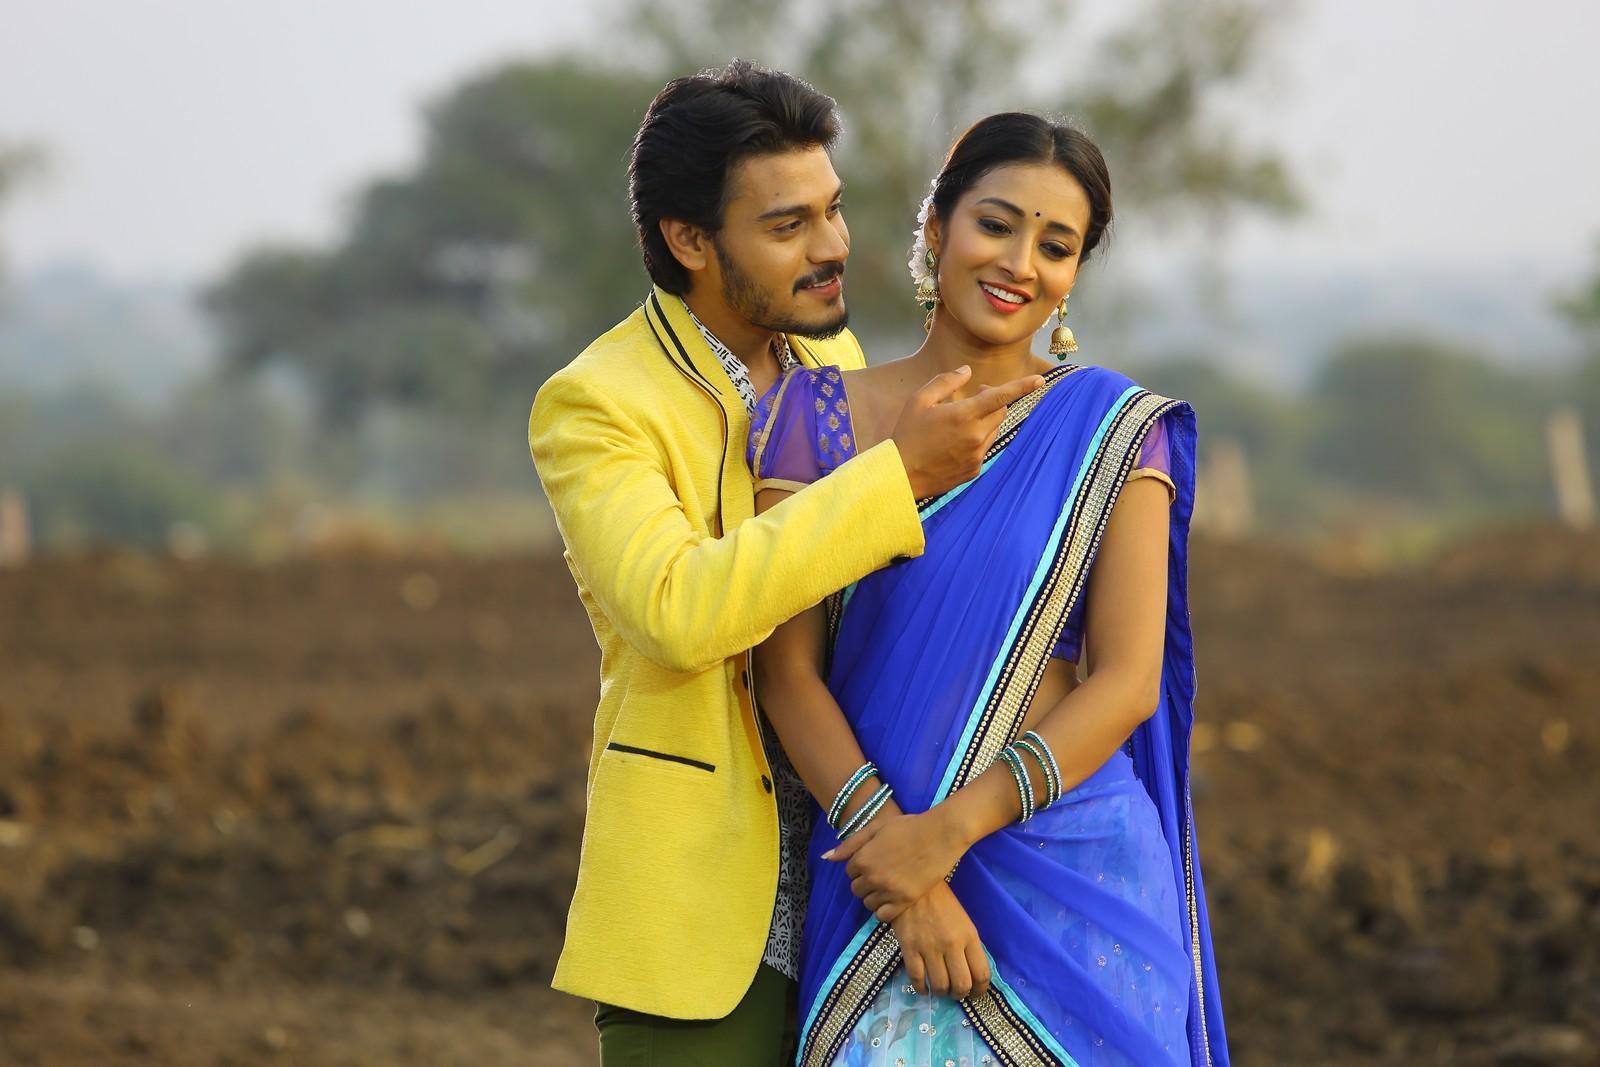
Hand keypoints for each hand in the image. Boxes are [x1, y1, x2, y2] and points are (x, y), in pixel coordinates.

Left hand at [823, 809, 965, 922]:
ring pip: (868, 904)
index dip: (861, 867)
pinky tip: (894, 899)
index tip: (876, 861)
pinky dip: (885, 910)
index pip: (849, 872)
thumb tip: (826, 858)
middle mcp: (872, 876)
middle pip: (856, 890)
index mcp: (863, 858)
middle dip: (866, 883)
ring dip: (875, 896)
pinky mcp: (905, 901)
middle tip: (883, 873)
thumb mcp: (876, 828)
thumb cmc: (909, 826)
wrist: (941, 834)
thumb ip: (850, 844)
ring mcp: (888, 890)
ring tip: (890, 885)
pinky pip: (883, 915)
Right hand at [887, 882, 990, 999]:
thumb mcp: (964, 922)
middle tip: (956, 992)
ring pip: (939, 986)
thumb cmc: (942, 903)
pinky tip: (924, 987)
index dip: (980, 990)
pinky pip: (917, 979)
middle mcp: (951, 944)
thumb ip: (969, 947)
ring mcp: (929, 948)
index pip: (981, 974)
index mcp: (969, 936)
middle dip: (960, 995)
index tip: (975, 992)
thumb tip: (970, 974)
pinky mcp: (909, 949)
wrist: (914, 886)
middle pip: (961, 985)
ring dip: (942, 993)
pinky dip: (922, 989)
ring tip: (941, 989)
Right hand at [891, 367, 1045, 498]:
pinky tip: (955, 441)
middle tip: (974, 397)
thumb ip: (945, 382)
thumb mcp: (919, 400)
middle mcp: (975, 436)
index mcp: (963, 415)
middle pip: (1000, 412)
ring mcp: (977, 455)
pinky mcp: (974, 470)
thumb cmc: (907, 434)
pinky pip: (984, 448)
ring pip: (993, 430)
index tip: (1040, 380)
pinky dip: (977, 439)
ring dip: (985, 420)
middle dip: (993, 401)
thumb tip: (967, 371)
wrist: (901, 475)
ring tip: (960, 421)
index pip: (1000, 397)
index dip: (1022, 386)